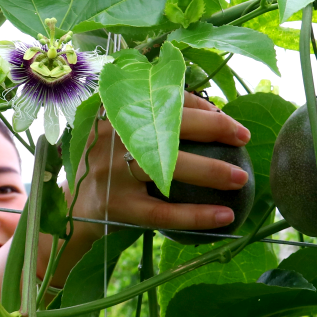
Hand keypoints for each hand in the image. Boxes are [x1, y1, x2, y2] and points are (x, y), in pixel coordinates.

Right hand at [69, 92, 250, 235]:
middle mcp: (110, 136)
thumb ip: (153, 123)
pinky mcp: (116, 206)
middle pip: (169, 127)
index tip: (226, 119)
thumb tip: (217, 115)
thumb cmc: (111, 166)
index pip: (161, 100)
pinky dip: (197, 215)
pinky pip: (165, 213)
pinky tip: (226, 216)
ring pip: (169, 168)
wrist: (72, 207)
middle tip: (243, 138)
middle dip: (213, 128)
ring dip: (211, 171)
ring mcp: (111, 172)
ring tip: (241, 178)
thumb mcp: (120, 136)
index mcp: (114, 112)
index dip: (199, 106)